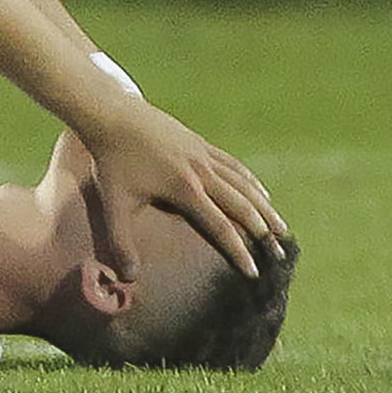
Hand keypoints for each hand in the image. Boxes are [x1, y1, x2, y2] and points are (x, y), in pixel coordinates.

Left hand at [81, 100, 287, 281]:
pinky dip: (251, 182)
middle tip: (281, 255)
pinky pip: (234, 165)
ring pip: (244, 184)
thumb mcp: (113, 204)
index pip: (221, 228)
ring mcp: (203, 154)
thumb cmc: (111, 161)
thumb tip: (128, 278)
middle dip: (264, 233)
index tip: (255, 273)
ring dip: (265, 208)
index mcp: (185, 189)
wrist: (110, 114)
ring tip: (282, 229)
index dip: (239, 252)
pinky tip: (261, 193)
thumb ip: (121, 243)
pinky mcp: (200, 142)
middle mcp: (202, 172)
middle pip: (243, 206)